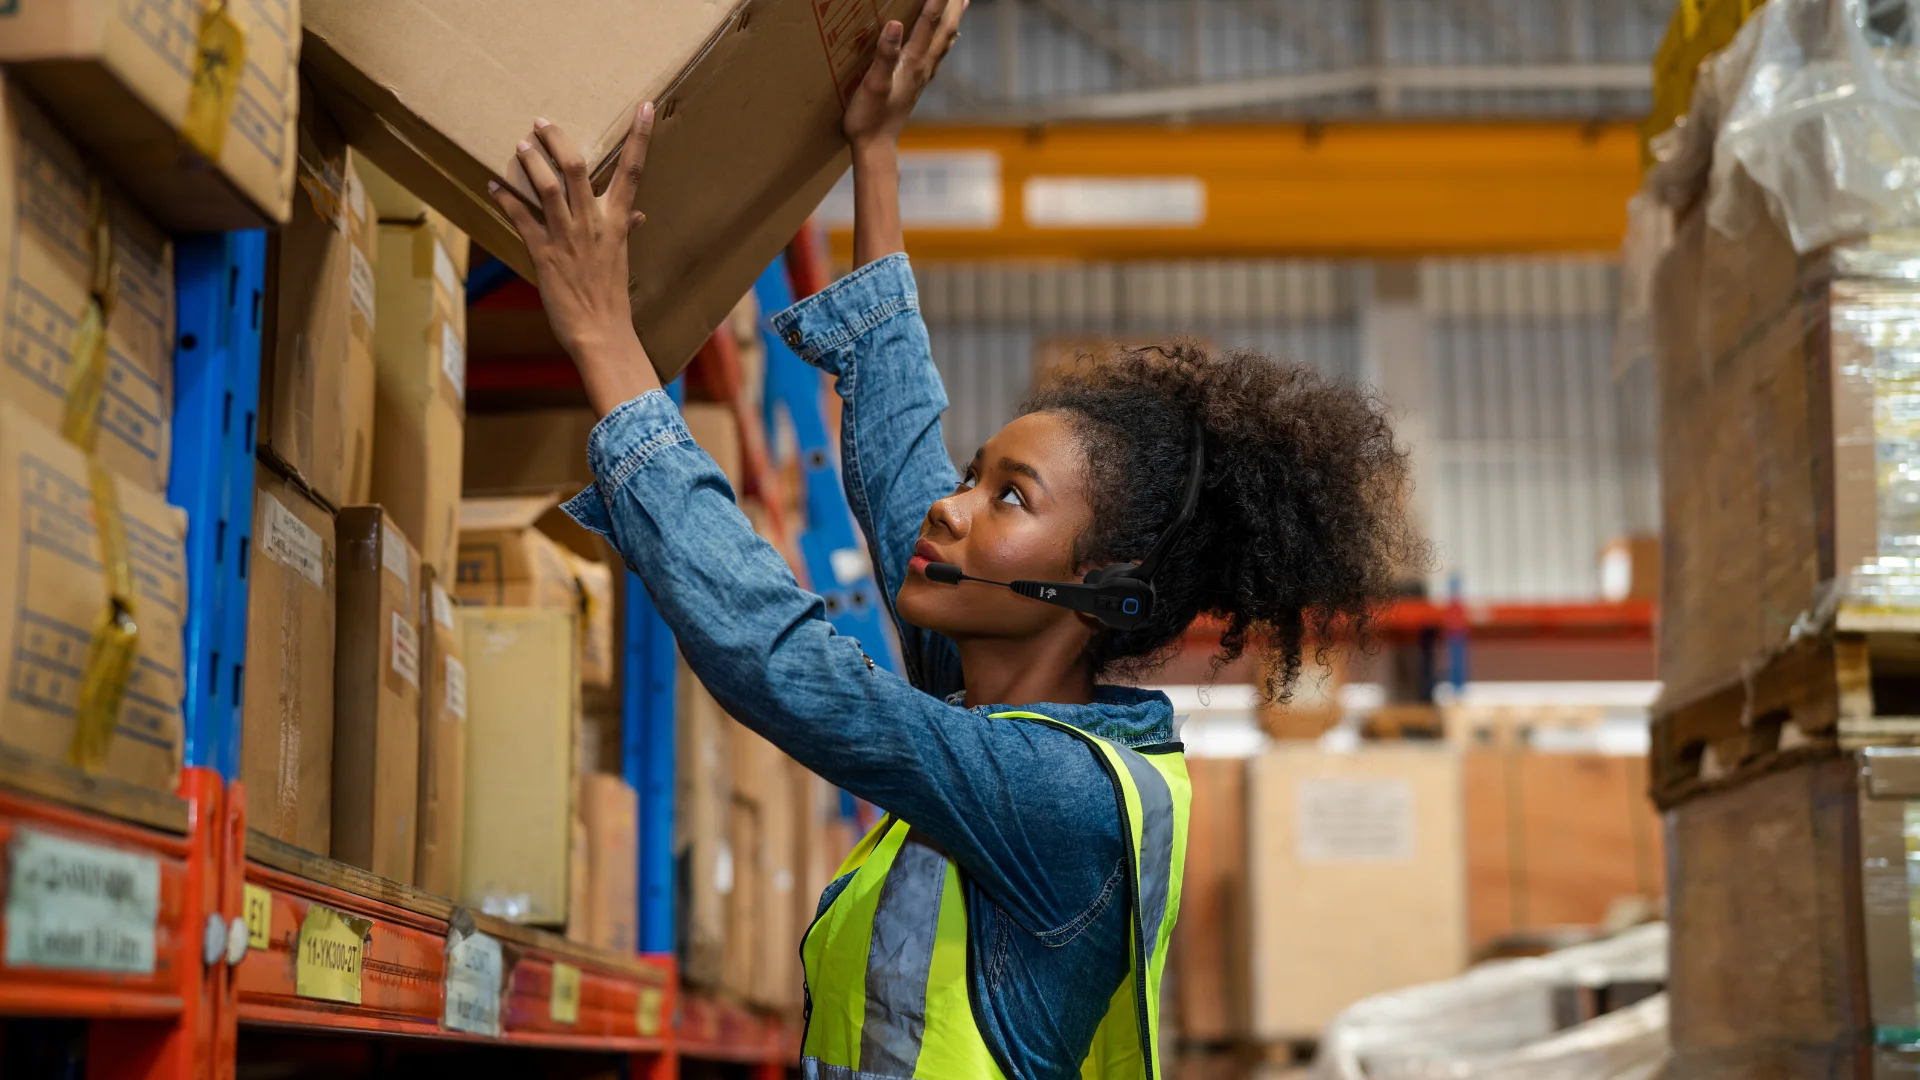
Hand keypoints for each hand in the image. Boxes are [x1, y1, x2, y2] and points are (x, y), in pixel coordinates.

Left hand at [489, 103, 653, 364]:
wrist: (602, 333)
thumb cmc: (611, 297)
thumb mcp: (621, 258)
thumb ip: (625, 230)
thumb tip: (638, 215)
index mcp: (618, 223)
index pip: (634, 172)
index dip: (640, 137)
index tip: (645, 107)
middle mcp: (593, 223)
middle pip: (578, 167)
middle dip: (558, 140)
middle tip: (542, 122)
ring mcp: (567, 237)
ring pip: (548, 186)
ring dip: (531, 161)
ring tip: (520, 144)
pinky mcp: (543, 253)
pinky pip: (521, 217)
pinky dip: (505, 198)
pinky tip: (493, 185)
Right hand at [842, 0, 965, 151]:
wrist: (875, 147)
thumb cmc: (869, 118)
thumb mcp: (872, 84)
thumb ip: (885, 54)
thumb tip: (894, 24)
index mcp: (913, 62)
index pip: (929, 22)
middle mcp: (923, 66)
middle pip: (945, 29)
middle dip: (953, 5)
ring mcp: (922, 76)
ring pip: (945, 40)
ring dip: (954, 18)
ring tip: (962, 1)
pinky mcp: (917, 84)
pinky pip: (938, 54)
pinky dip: (946, 38)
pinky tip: (949, 38)